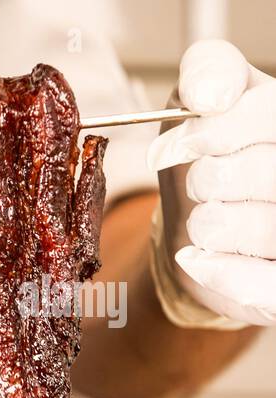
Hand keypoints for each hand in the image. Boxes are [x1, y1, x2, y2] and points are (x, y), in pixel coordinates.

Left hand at [149, 39, 275, 326]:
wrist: (204, 226)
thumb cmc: (212, 157)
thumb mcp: (205, 100)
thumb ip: (208, 70)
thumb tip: (212, 94)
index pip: (270, 116)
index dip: (214, 131)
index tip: (173, 148)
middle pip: (267, 173)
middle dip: (210, 180)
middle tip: (198, 186)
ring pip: (266, 227)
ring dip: (210, 225)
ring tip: (203, 221)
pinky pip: (264, 285)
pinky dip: (219, 271)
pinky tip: (197, 257)